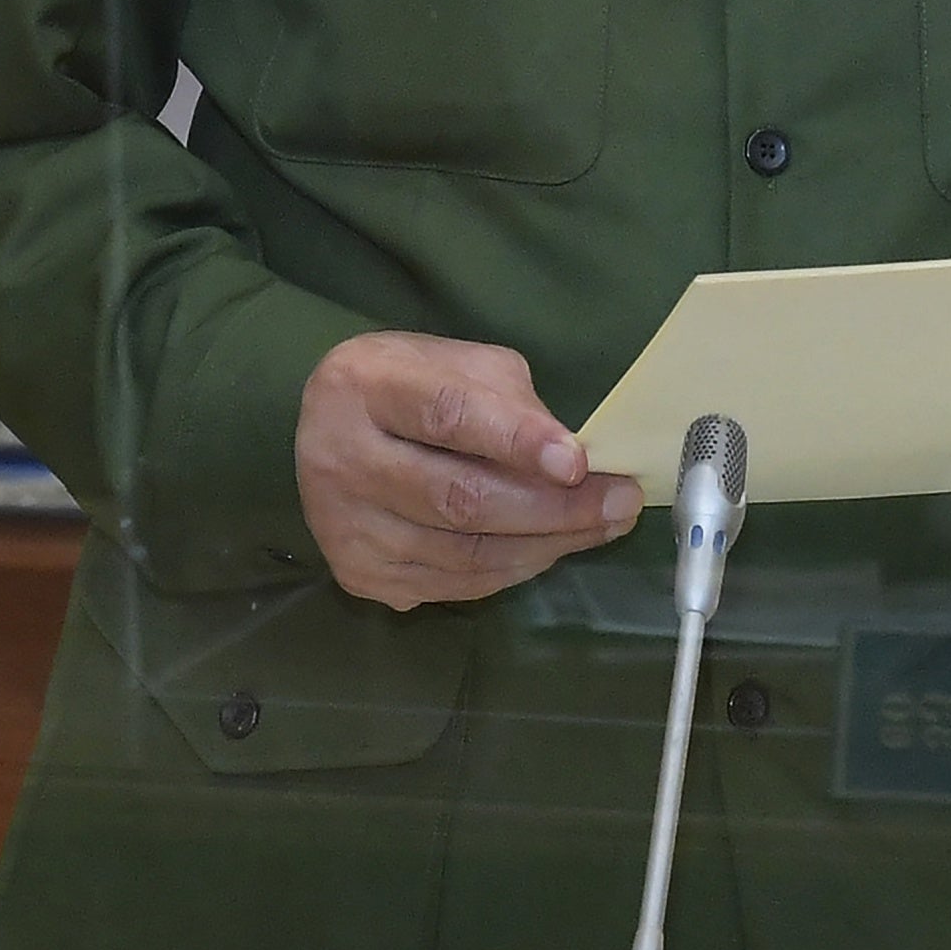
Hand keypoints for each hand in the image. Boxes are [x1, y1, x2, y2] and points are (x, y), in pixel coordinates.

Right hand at [294, 331, 641, 611]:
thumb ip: (510, 403)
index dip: (516, 439)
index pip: (446, 414)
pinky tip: (550, 548)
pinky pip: (453, 585)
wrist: (330, 432)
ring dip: (545, 544)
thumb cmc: (409, 386)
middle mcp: (339, 460)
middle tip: (620, 502)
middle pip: (458, 498)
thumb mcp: (459, 364)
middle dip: (552, 506)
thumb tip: (574, 462)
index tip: (577, 461)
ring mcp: (344, 528)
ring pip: (462, 553)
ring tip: (602, 526)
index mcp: (362, 386)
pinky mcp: (357, 575)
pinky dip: (512, 569)